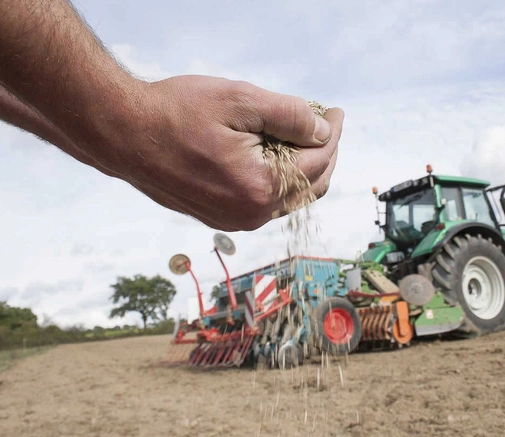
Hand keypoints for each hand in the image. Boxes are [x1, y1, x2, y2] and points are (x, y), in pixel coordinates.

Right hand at [92, 75, 343, 230]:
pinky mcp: (219, 216)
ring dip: (303, 168)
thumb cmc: (175, 113)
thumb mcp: (240, 101)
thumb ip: (290, 117)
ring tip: (303, 137)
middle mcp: (250, 214)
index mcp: (260, 188)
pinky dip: (278, 179)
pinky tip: (274, 155)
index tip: (335, 114)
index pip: (317, 163)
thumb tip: (323, 132)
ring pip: (288, 197)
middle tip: (325, 126)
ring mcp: (234, 220)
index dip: (332, 135)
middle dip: (324, 154)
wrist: (123, 134)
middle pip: (309, 187)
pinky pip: (265, 202)